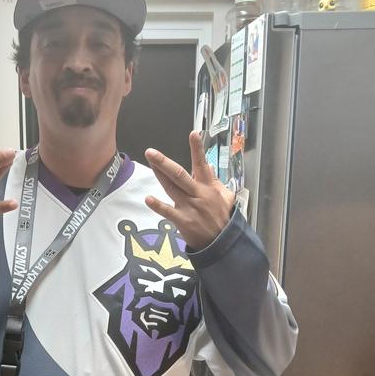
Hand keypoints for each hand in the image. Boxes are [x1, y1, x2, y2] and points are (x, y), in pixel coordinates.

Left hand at [144, 131, 234, 250]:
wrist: (222, 242)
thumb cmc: (222, 218)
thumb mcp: (226, 196)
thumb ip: (215, 180)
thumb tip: (208, 165)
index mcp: (208, 187)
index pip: (202, 164)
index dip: (197, 149)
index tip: (193, 133)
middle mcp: (198, 194)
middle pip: (180, 174)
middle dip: (164, 162)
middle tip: (151, 152)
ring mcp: (189, 207)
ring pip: (172, 188)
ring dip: (159, 175)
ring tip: (150, 162)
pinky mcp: (183, 221)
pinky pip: (168, 212)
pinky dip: (158, 206)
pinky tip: (148, 199)